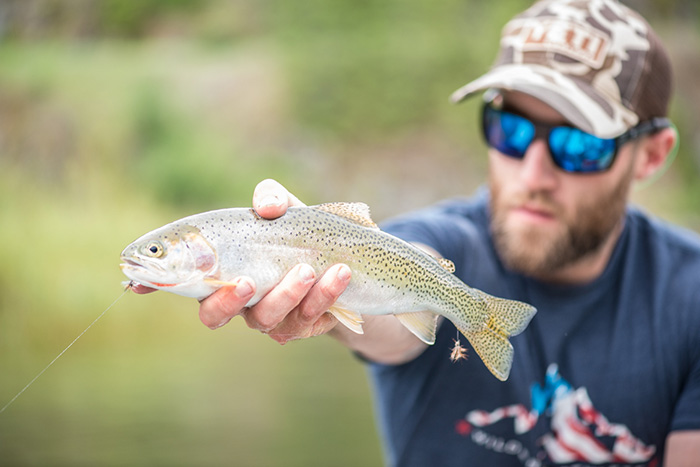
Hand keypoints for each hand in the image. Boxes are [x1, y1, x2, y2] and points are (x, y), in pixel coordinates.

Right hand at [198, 179, 351, 342]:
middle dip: (230, 300)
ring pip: (268, 318)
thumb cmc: (296, 230)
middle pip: (215, 315)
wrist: (342, 255)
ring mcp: (270, 318)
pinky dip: (325, 295)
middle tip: (249, 281)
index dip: (173, 286)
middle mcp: (239, 301)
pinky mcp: (302, 326)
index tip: (189, 278)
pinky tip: (340, 274)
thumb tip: (267, 207)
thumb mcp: (284, 209)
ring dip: (288, 294)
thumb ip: (271, 198)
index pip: (190, 285)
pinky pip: (308, 320)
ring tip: (308, 269)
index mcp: (222, 271)